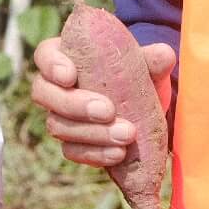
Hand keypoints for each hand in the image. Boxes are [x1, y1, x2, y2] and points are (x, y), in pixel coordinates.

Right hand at [30, 35, 174, 167]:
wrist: (143, 106)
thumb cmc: (135, 74)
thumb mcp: (145, 64)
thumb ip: (152, 58)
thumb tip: (165, 55)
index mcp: (66, 55)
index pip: (45, 54)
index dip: (52, 65)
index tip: (71, 76)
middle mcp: (55, 86)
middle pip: (44, 93)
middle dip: (74, 105)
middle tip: (108, 110)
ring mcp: (60, 117)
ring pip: (58, 125)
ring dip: (92, 133)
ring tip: (127, 135)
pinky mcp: (71, 143)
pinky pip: (72, 151)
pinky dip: (95, 154)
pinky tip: (118, 154)